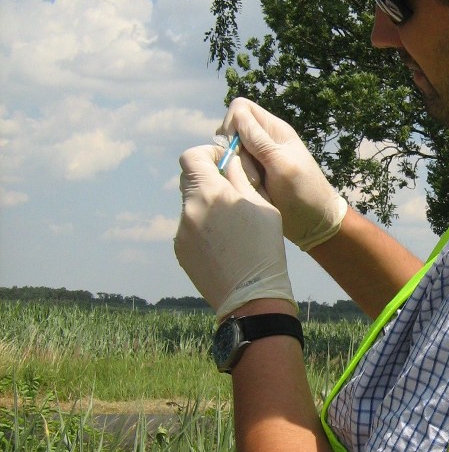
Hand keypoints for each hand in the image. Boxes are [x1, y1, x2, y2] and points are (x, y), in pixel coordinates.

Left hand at [174, 144, 296, 320]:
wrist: (252, 297)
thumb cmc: (265, 248)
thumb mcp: (263, 206)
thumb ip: (242, 178)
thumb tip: (230, 161)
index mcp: (210, 192)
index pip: (191, 157)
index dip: (207, 155)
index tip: (223, 164)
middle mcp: (189, 209)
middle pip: (190, 180)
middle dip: (208, 180)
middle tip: (231, 194)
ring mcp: (182, 232)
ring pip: (191, 206)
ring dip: (207, 207)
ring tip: (232, 229)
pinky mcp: (181, 250)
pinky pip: (190, 229)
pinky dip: (204, 229)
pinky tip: (224, 246)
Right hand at [220, 98, 346, 250]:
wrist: (314, 223)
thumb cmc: (304, 193)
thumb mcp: (282, 165)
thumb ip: (260, 141)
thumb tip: (236, 115)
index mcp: (274, 130)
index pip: (240, 108)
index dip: (232, 124)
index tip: (237, 148)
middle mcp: (263, 140)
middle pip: (231, 132)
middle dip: (234, 152)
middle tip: (251, 173)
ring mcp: (256, 159)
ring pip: (230, 153)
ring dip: (238, 170)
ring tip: (257, 186)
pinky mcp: (252, 176)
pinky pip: (234, 171)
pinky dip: (239, 181)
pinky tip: (253, 193)